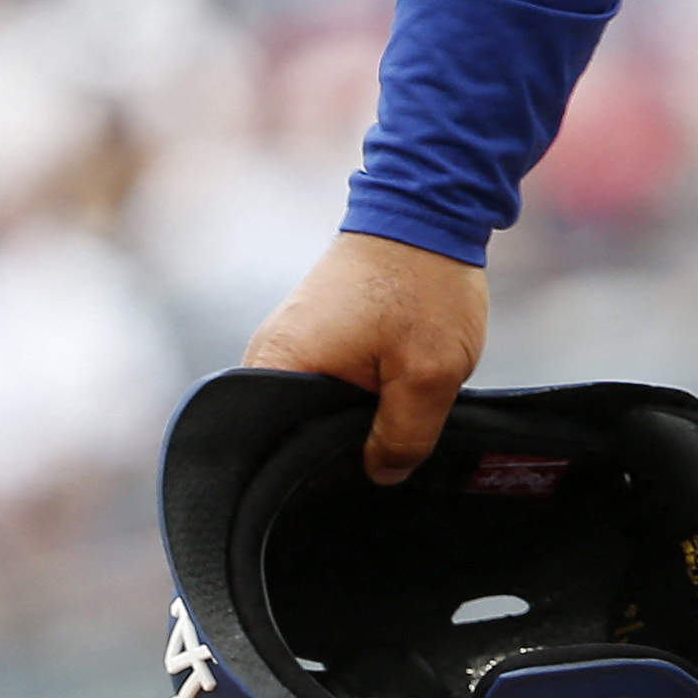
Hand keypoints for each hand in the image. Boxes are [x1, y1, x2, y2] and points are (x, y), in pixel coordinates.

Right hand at [246, 231, 490, 484]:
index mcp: (278, 369)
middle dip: (338, 453)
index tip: (355, 489)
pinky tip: (391, 402)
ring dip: (354, 422)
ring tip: (391, 429)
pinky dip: (359, 398)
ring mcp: (291, 345)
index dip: (317, 480)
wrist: (428, 208)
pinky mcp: (315, 335)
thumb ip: (403, 437)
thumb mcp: (429, 375)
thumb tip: (381, 476)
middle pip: (294, 436)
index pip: (272, 456)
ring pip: (317, 412)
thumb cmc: (424, 286)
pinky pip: (328, 387)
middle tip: (384, 464)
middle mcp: (269, 358)